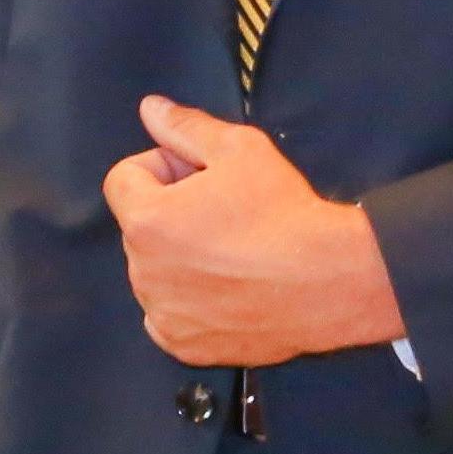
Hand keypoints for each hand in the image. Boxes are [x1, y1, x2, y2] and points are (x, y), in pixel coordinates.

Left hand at [105, 101, 405, 366]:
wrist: (329, 282)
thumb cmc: (284, 213)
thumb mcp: (240, 150)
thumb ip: (186, 127)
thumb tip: (150, 109)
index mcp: (146, 221)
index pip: (123, 179)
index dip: (161, 167)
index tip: (201, 176)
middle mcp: (142, 272)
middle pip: (140, 226)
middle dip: (172, 212)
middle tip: (225, 212)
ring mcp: (161, 314)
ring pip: (155, 271)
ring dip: (180, 257)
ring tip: (234, 252)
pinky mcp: (183, 345)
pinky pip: (168, 314)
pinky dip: (190, 301)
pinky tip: (231, 288)